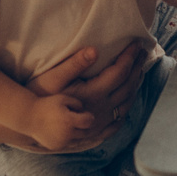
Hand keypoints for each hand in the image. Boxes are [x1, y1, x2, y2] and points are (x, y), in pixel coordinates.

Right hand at [23, 91, 95, 150]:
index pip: (89, 122)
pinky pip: (67, 143)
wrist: (29, 117)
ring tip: (68, 124)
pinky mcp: (56, 147)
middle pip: (85, 132)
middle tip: (78, 120)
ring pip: (77, 139)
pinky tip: (60, 130)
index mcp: (69, 121)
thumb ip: (77, 104)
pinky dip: (66, 138)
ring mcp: (61, 142)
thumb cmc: (47, 104)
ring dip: (76, 133)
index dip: (89, 117)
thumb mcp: (63, 98)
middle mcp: (67, 134)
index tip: (85, 114)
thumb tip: (85, 113)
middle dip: (83, 126)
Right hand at [34, 41, 149, 135]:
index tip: (137, 44)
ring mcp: (101, 123)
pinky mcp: (96, 131)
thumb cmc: (40, 96)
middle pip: (128, 87)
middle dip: (138, 68)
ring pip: (127, 104)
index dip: (130, 56)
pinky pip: (119, 120)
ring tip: (140, 72)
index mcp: (94, 94)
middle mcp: (102, 110)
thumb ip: (75, 64)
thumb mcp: (54, 77)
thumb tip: (95, 50)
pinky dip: (127, 107)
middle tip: (144, 53)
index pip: (120, 71)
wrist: (31, 124)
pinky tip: (128, 102)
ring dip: (136, 86)